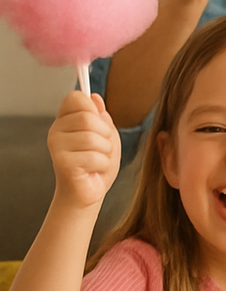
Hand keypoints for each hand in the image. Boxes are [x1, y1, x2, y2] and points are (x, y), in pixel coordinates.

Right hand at [47, 91, 121, 211]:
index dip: (91, 108)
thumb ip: (100, 116)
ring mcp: (56, 147)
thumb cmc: (96, 163)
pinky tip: (93, 171)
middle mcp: (56, 131)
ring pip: (93, 138)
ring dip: (105, 152)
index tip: (97, 124)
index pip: (75, 98)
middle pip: (88, 117)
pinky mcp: (62, 163)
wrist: (88, 193)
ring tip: (96, 161)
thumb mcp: (106, 135)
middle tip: (100, 149)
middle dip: (105, 135)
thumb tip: (94, 97)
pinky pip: (94, 157)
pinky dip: (102, 165)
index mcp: (65, 121)